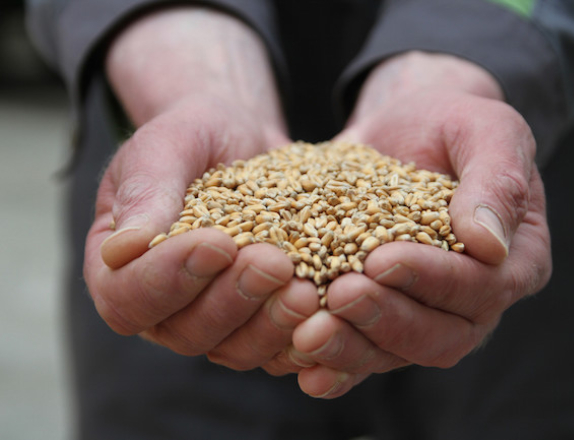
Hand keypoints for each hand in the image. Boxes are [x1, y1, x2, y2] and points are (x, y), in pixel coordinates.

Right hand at [83, 7, 319, 373]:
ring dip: (270, 325)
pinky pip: (276, 345)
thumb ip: (146, 190)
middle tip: (273, 263)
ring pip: (233, 348)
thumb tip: (123, 250)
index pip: (128, 296)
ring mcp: (213, 316)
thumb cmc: (195, 136)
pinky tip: (327, 306)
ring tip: (305, 291)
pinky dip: (299, 334)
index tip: (216, 242)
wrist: (242, 138)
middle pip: (186, 332)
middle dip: (232, 301)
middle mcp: (164, 304)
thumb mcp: (167, 146)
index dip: (169, 279)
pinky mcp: (258, 317)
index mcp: (121, 268)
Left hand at [288, 52, 551, 397]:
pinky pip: (365, 353)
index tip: (381, 258)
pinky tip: (304, 369)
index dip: (432, 279)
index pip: (480, 286)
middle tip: (339, 296)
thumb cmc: (451, 122)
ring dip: (353, 350)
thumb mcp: (486, 129)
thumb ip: (497, 179)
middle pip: (440, 335)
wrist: (405, 128)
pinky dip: (336, 366)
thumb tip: (490, 244)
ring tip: (309, 335)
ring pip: (397, 353)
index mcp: (514, 261)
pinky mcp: (384, 314)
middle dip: (387, 319)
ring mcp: (427, 314)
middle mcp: (475, 301)